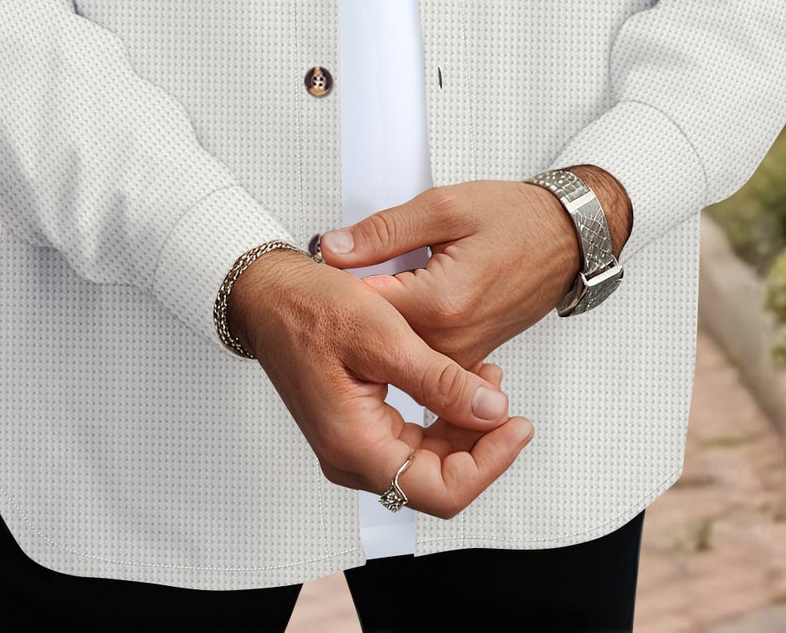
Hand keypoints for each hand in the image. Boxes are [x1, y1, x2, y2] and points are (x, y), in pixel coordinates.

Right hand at [226, 248, 535, 517]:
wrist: (268, 295)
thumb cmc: (311, 308)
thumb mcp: (384, 334)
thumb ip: (440, 380)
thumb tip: (491, 411)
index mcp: (355, 443)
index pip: (440, 490)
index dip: (489, 464)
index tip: (516, 424)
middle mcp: (351, 456)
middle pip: (436, 482)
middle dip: (481, 445)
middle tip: (507, 399)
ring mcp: (352, 446)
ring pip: (426, 463)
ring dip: (464, 431)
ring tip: (487, 380)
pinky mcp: (357, 428)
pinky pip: (410, 442)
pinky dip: (441, 419)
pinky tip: (458, 383)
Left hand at [315, 168, 632, 370]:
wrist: (565, 241)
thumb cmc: (517, 220)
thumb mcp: (445, 207)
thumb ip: (384, 230)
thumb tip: (335, 248)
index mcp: (442, 302)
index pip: (362, 305)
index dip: (337, 282)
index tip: (326, 265)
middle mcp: (452, 341)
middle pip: (375, 333)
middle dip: (356, 303)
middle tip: (345, 270)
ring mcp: (461, 356)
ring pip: (395, 347)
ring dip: (381, 318)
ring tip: (380, 282)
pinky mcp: (467, 359)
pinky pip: (420, 352)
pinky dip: (406, 328)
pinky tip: (406, 300)